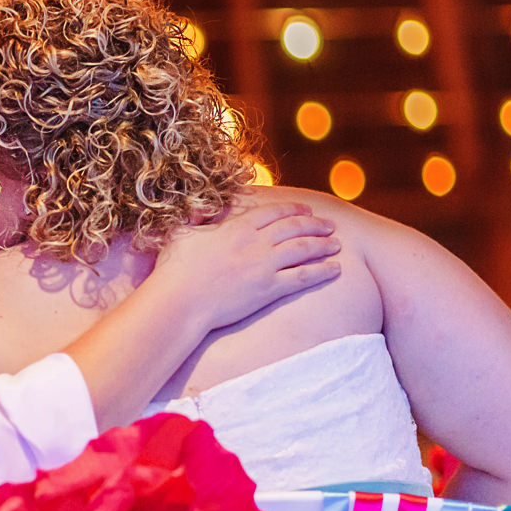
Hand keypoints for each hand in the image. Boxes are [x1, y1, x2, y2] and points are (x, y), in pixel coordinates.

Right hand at [162, 201, 339, 328]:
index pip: (273, 213)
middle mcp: (254, 242)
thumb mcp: (180, 235)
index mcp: (236, 227)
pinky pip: (302, 277)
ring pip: (302, 249)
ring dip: (322, 245)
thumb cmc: (174, 270)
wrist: (180, 301)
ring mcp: (263, 265)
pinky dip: (321, 271)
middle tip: (329, 225)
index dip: (293, 209)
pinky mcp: (268, 289)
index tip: (306, 210)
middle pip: (293, 227)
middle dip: (314, 224)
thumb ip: (195, 219)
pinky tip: (336, 269)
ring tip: (337, 244)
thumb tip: (199, 209)